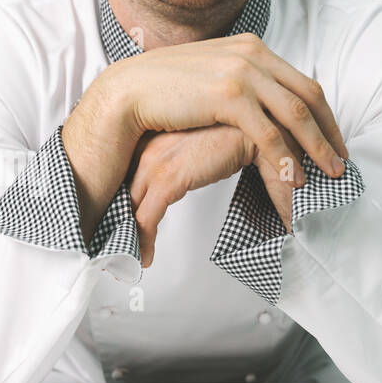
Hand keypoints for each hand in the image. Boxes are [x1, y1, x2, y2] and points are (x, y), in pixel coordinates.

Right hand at [105, 32, 348, 182]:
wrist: (130, 90)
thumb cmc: (168, 89)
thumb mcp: (215, 75)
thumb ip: (243, 82)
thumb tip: (265, 102)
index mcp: (253, 49)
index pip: (303, 83)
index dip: (325, 115)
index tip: (336, 140)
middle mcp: (253, 55)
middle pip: (308, 98)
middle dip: (329, 133)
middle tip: (342, 161)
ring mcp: (242, 73)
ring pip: (295, 115)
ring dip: (317, 148)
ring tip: (329, 173)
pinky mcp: (228, 96)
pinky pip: (269, 133)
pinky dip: (287, 158)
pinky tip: (295, 177)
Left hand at [128, 124, 298, 266]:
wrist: (260, 126)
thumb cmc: (242, 133)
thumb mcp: (208, 149)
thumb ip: (197, 165)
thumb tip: (203, 188)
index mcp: (155, 135)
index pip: (127, 173)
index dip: (125, 201)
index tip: (125, 222)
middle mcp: (149, 145)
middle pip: (123, 190)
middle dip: (120, 219)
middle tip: (122, 244)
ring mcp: (155, 160)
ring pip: (131, 206)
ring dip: (132, 235)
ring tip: (135, 256)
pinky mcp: (169, 177)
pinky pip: (146, 216)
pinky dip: (144, 240)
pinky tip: (146, 256)